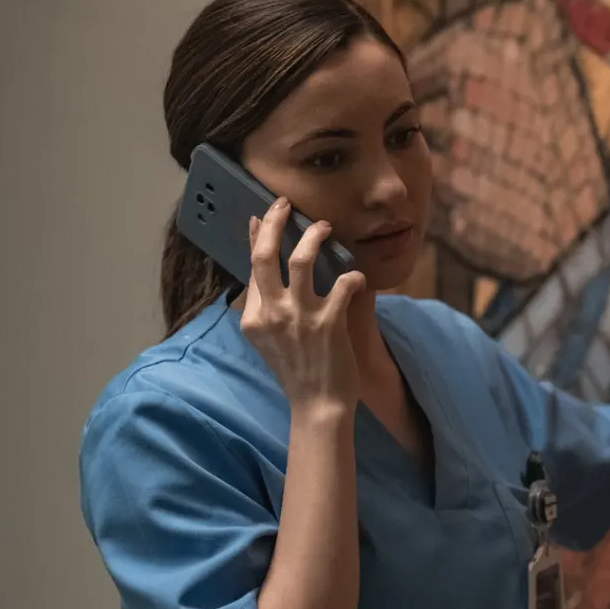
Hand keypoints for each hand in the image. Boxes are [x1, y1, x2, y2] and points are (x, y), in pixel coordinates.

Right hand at [239, 197, 366, 417]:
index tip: (263, 216)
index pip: (251, 266)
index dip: (258, 237)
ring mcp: (299, 317)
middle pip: (265, 255)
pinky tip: (358, 277)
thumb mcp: (267, 339)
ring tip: (325, 226)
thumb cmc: (296, 371)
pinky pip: (343, 284)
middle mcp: (271, 313)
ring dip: (314, 237)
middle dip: (275, 222)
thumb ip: (263, 307)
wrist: (317, 405)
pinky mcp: (329, 323)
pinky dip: (353, 276)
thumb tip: (259, 276)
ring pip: (301, 260)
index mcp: (253, 317)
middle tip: (285, 203)